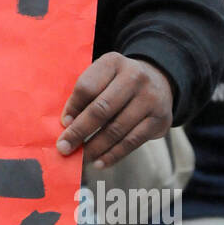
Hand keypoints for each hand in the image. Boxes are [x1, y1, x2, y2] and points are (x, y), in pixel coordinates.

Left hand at [56, 53, 173, 168]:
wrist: (159, 81)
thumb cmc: (118, 83)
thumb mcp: (103, 77)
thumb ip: (85, 96)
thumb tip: (68, 126)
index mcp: (113, 62)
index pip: (87, 87)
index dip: (73, 107)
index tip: (63, 124)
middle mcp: (135, 77)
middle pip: (101, 109)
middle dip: (79, 131)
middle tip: (64, 147)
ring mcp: (150, 98)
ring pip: (117, 129)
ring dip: (95, 147)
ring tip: (82, 158)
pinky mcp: (160, 119)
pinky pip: (132, 141)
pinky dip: (114, 155)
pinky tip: (100, 162)